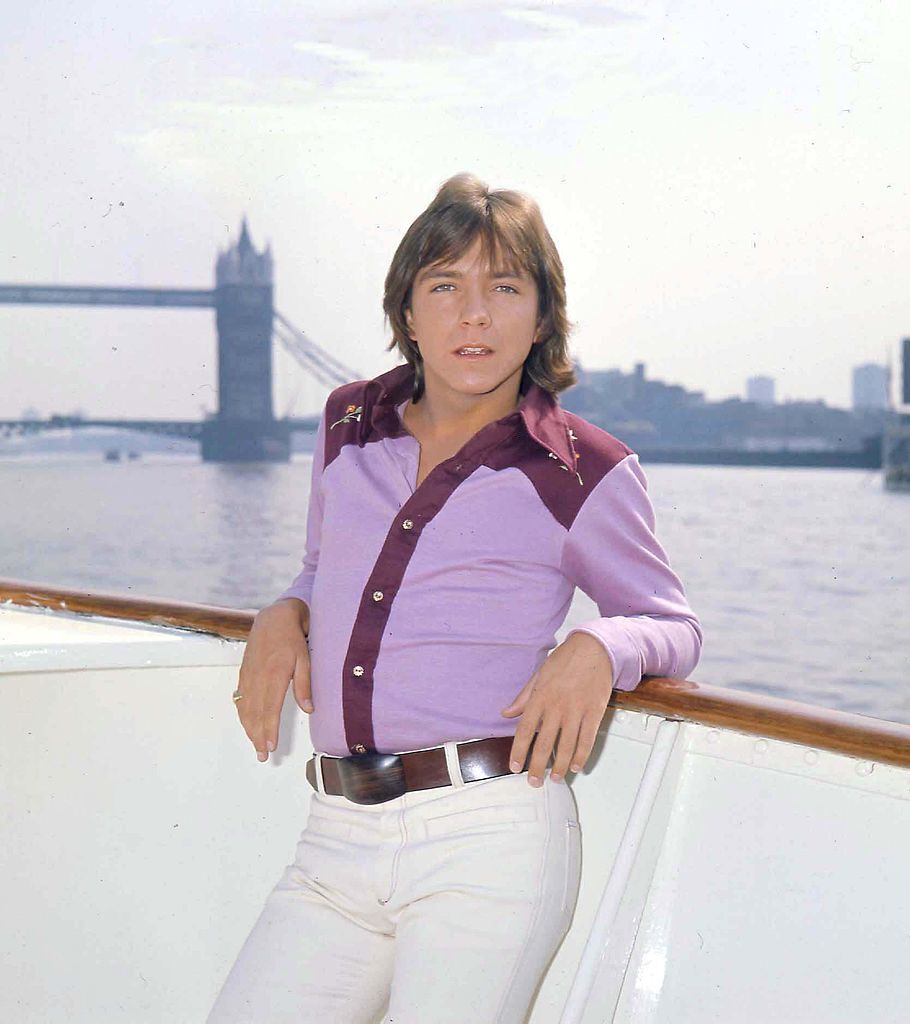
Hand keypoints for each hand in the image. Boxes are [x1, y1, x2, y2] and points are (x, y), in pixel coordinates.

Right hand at [235, 598, 310, 761]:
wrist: (273, 619)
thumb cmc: (293, 639)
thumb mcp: (305, 660)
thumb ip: (305, 685)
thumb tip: (309, 710)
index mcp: (275, 676)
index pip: (270, 710)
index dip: (269, 730)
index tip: (270, 747)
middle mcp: (258, 678)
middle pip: (255, 714)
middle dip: (257, 737)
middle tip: (262, 756)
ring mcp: (248, 676)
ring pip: (245, 708)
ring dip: (249, 729)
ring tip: (255, 745)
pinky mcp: (244, 674)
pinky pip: (240, 698)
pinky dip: (242, 714)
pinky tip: (247, 724)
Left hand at [501, 632, 613, 786]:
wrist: (594, 648)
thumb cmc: (565, 660)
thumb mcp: (538, 675)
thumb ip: (523, 697)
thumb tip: (506, 713)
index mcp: (539, 697)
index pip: (524, 731)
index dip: (518, 752)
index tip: (515, 766)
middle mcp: (556, 706)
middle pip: (544, 744)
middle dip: (537, 767)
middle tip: (534, 782)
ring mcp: (576, 711)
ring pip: (566, 746)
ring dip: (560, 766)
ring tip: (554, 778)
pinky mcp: (594, 712)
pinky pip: (587, 740)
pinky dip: (581, 756)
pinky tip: (575, 766)